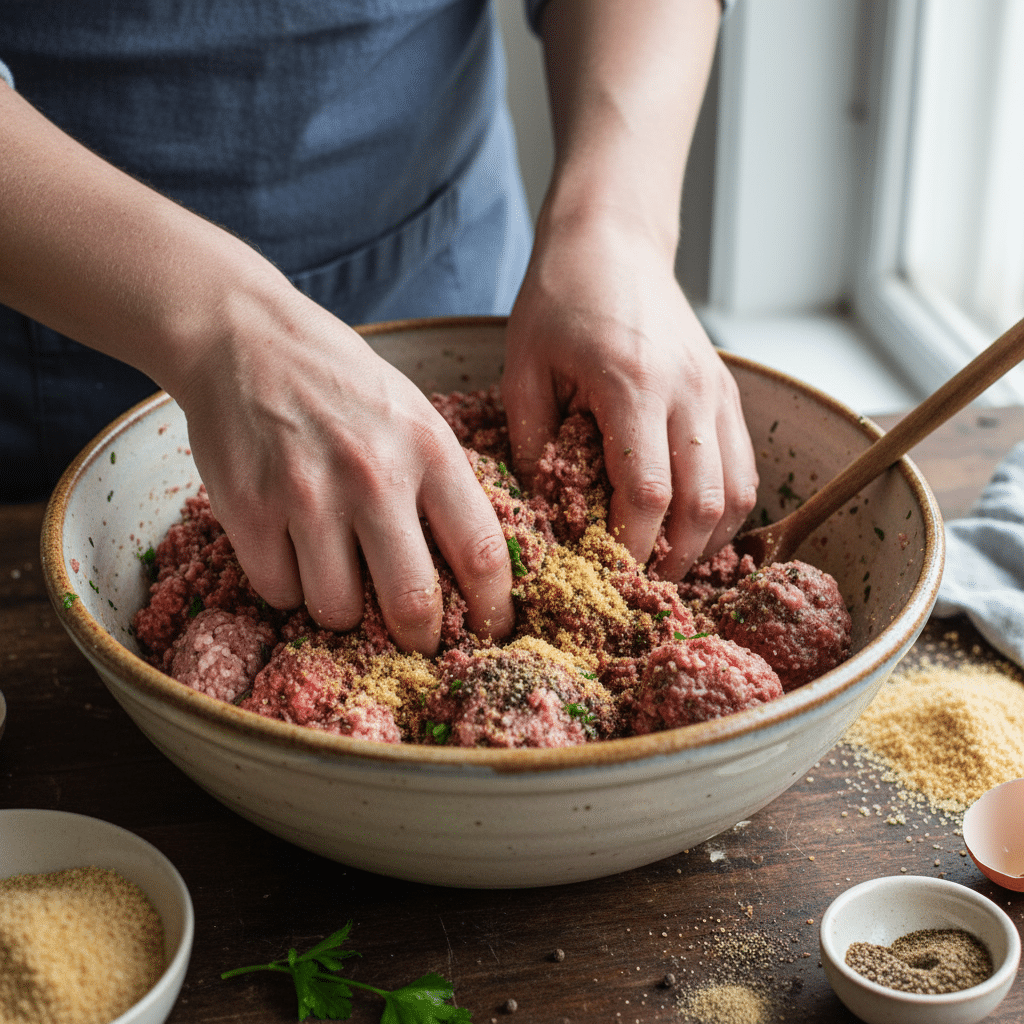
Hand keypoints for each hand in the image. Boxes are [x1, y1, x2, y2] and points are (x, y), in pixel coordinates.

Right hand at [175, 289, 513, 654]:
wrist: (244, 339)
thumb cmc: (342, 384)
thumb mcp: (415, 415)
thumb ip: (443, 484)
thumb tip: (473, 571)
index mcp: (429, 450)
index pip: (482, 553)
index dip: (493, 609)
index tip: (491, 631)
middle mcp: (373, 476)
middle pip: (412, 602)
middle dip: (421, 638)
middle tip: (417, 641)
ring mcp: (306, 495)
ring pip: (338, 609)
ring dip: (344, 611)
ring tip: (340, 578)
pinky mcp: (248, 510)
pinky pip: (279, 592)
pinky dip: (289, 588)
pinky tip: (291, 553)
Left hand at [502, 211, 757, 580]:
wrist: (615, 239)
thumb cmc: (560, 298)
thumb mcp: (524, 367)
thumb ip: (533, 442)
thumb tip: (547, 511)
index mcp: (632, 384)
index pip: (648, 494)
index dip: (632, 547)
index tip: (606, 574)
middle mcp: (688, 391)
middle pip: (704, 506)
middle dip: (674, 560)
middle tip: (638, 585)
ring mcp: (717, 391)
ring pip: (737, 494)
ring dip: (706, 541)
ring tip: (666, 563)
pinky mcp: (727, 391)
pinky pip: (744, 468)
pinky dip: (724, 509)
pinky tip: (691, 525)